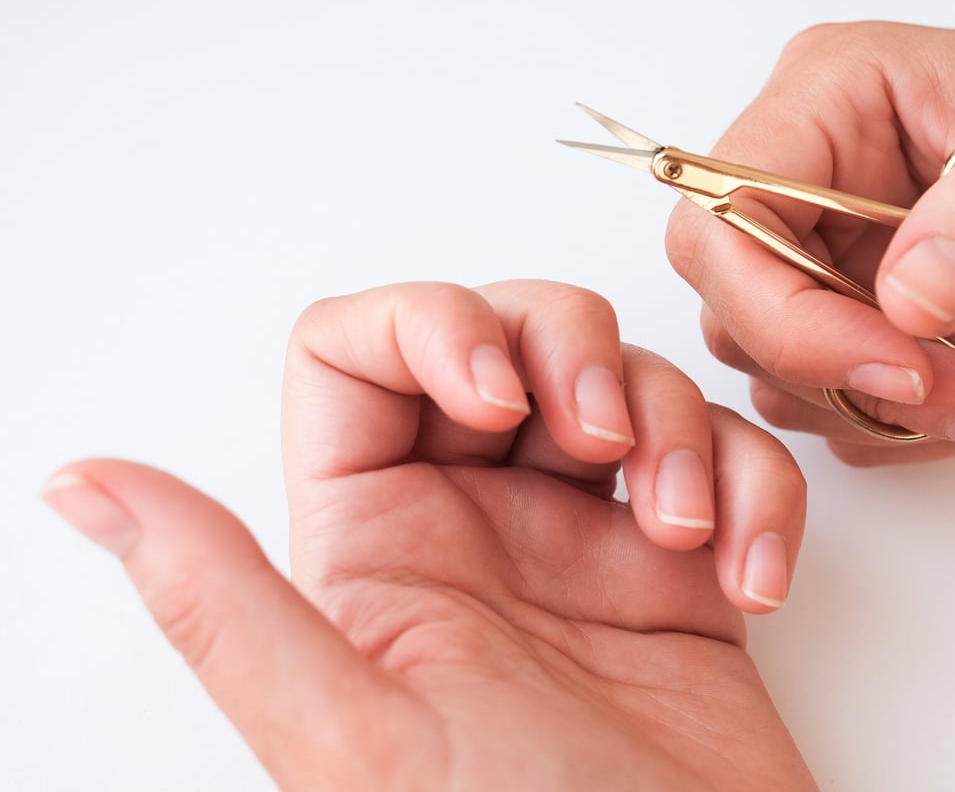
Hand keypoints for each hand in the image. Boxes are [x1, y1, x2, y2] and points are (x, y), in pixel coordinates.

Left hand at [42, 281, 814, 790]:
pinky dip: (757, 493)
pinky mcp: (687, 568)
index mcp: (378, 547)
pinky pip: (727, 464)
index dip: (429, 328)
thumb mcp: (357, 736)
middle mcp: (480, 525)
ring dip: (676, 430)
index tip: (496, 398)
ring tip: (684, 532)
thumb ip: (225, 605)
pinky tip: (752, 578)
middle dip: (574, 356)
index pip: (357, 351)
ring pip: (628, 385)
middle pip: (510, 333)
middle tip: (604, 443)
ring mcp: (590, 542)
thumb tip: (86, 488)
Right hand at [667, 10, 954, 465]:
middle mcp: (809, 185)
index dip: (783, 310)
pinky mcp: (865, 328)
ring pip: (794, 384)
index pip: (724, 217)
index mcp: (828, 101)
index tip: (899, 363)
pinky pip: (852, 417)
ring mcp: (833, 262)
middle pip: (744, 317)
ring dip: (914, 410)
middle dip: (865, 379)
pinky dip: (935, 426)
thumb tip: (908, 300)